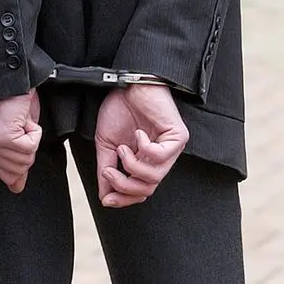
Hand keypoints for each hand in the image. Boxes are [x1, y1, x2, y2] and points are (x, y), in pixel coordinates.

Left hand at [0, 90, 42, 192]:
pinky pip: (29, 146)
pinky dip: (34, 132)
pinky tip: (22, 119)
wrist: (14, 82)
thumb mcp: (14, 137)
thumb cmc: (13, 103)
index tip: (19, 139)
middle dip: (28, 148)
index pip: (7, 176)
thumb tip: (17, 187)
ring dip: (31, 138)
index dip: (21, 159)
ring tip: (20, 121)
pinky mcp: (3, 136)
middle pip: (19, 169)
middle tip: (20, 127)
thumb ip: (14, 163)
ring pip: (25, 158)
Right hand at [95, 85, 188, 207]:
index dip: (124, 198)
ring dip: (132, 166)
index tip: (107, 199)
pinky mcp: (178, 137)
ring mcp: (171, 148)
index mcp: (145, 161)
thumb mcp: (107, 145)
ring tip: (122, 149)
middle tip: (108, 172)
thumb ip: (107, 170)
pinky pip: (161, 156)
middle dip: (125, 186)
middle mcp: (160, 158)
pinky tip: (138, 134)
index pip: (141, 191)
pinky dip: (145, 148)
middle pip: (148, 189)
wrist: (128, 84)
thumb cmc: (120, 109)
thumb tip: (105, 196)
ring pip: (155, 177)